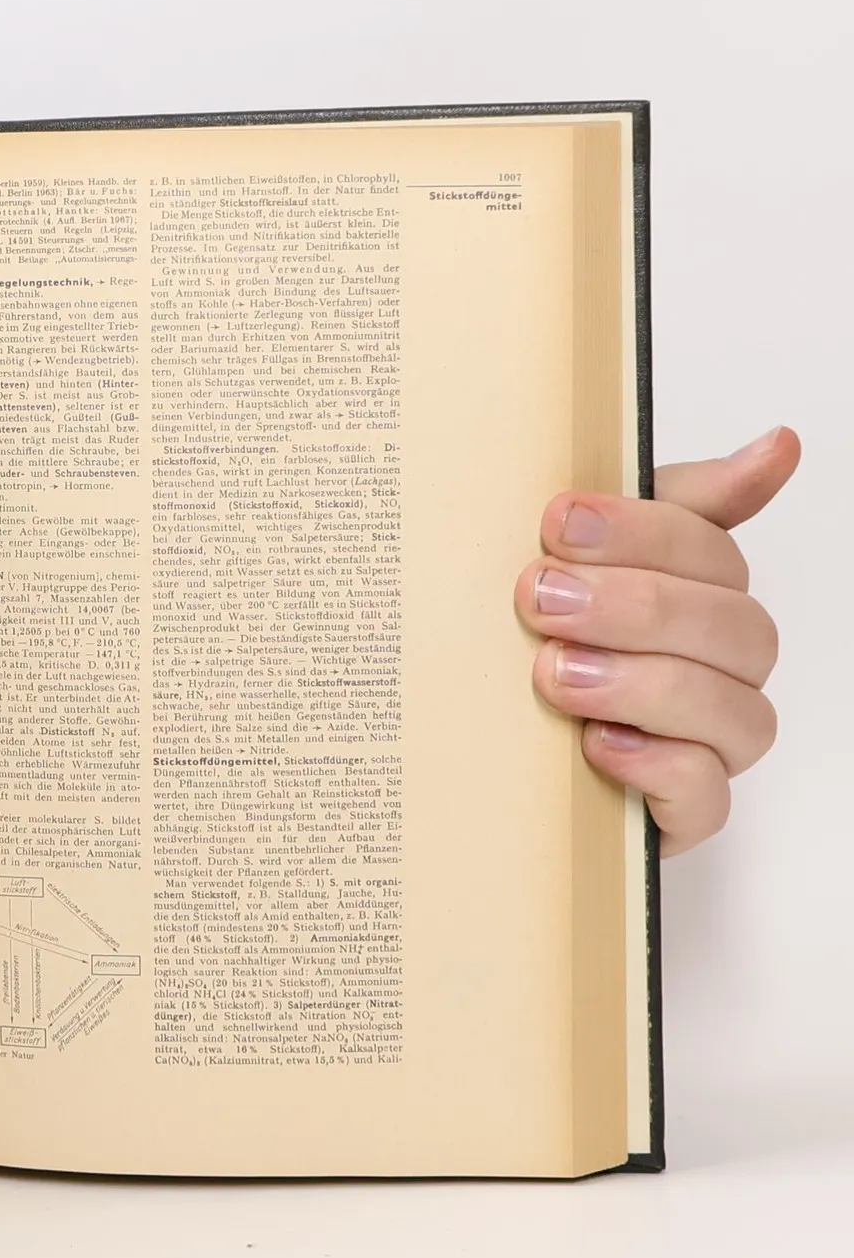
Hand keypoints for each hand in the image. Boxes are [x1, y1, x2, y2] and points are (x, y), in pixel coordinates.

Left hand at [517, 426, 798, 855]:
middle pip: (733, 626)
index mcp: (696, 593)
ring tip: (557, 673)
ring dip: (644, 684)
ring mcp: (708, 743)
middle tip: (541, 597)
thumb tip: (779, 445)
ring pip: (735, 711)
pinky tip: (598, 744)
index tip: (559, 520)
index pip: (711, 549)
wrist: (477, 761)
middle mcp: (719, 666)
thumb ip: (658, 505)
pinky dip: (657, 765)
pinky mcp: (681, 812)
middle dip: (635, 605)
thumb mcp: (570, 563)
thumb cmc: (532, 645)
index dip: (643, 530)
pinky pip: (706, 795)